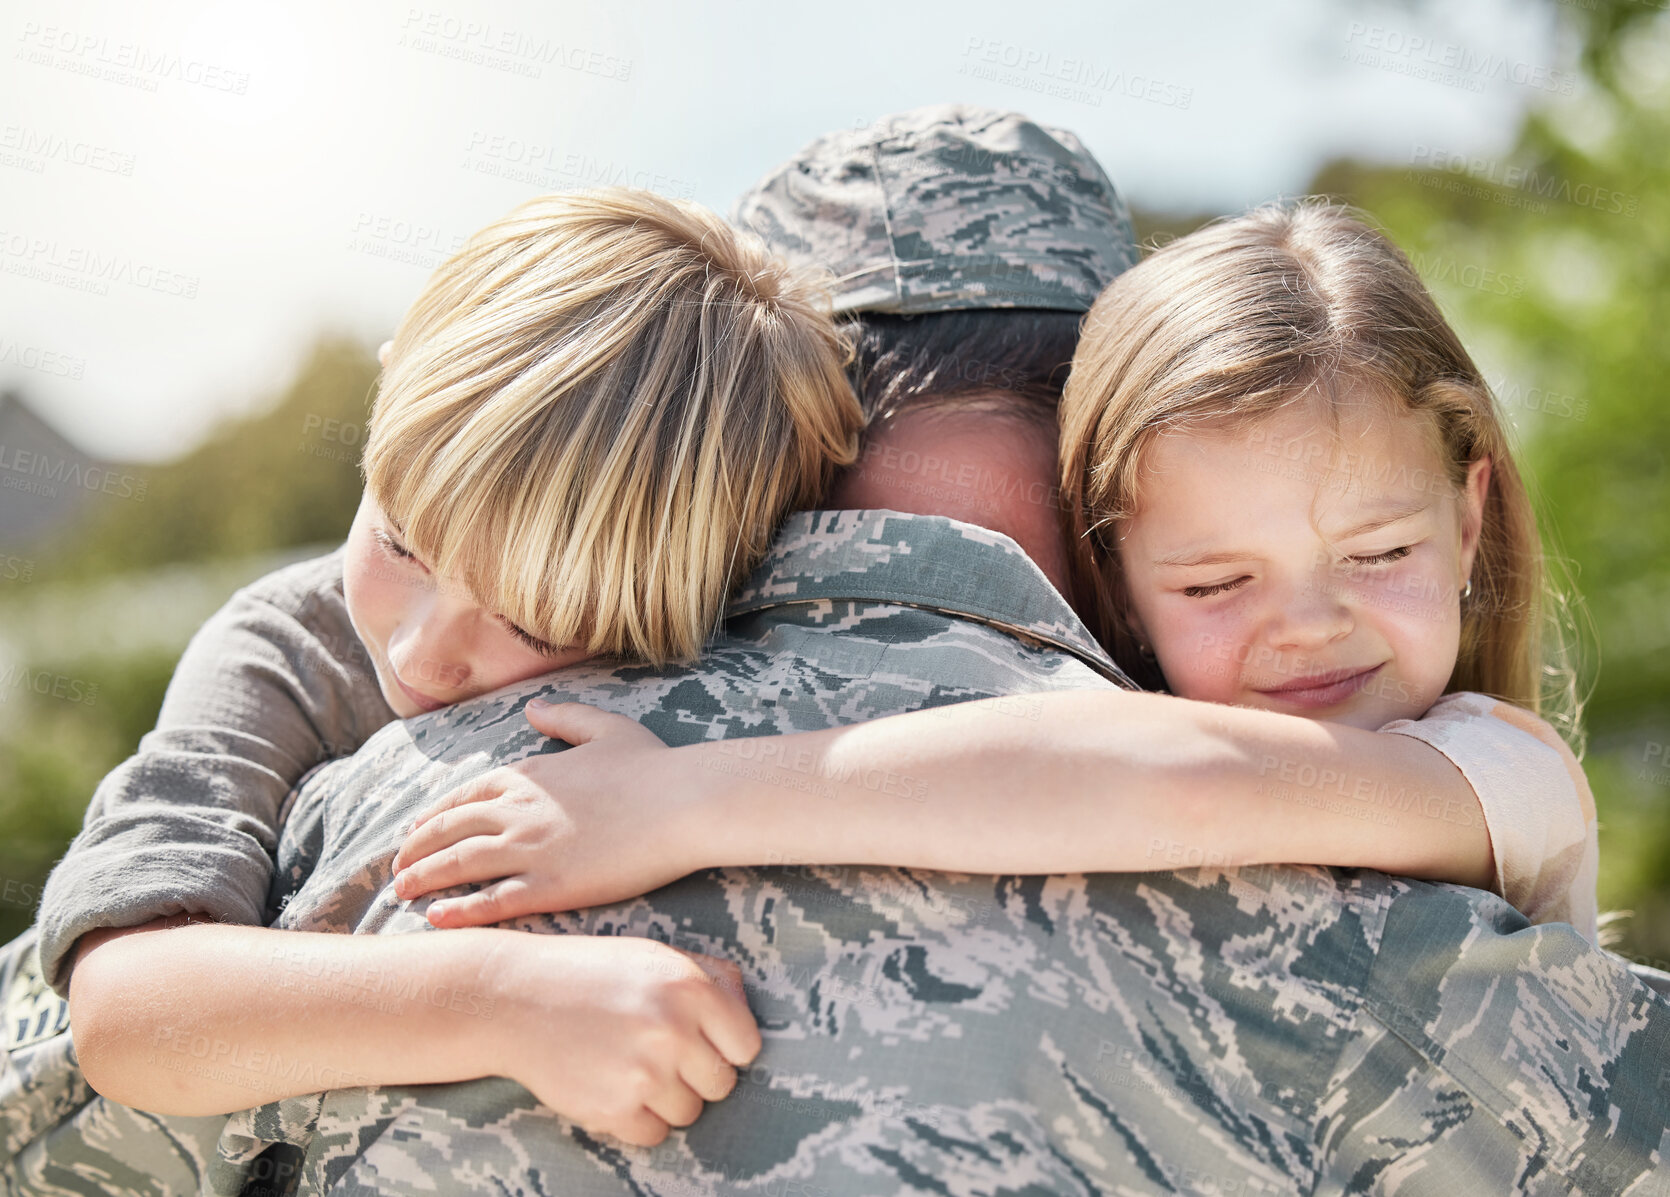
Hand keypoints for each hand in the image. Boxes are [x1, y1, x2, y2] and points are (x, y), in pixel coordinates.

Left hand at [392, 701, 715, 926]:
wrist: (683, 803)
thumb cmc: (653, 765)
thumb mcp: (606, 728)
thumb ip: (564, 718)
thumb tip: (531, 710)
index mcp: (528, 775)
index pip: (465, 796)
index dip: (435, 815)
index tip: (417, 830)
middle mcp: (519, 811)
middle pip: (450, 831)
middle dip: (417, 849)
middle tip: (397, 866)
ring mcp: (531, 850)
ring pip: (460, 866)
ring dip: (424, 879)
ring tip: (401, 892)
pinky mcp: (551, 887)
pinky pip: (492, 902)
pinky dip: (459, 911)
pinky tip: (436, 919)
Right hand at [485, 933, 761, 1146]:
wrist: (515, 998)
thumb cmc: (591, 974)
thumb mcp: (654, 956)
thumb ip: (711, 977)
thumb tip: (748, 1011)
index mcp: (690, 987)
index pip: (747, 1046)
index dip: (725, 1047)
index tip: (701, 1042)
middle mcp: (673, 1029)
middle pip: (722, 1085)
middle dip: (696, 1075)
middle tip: (658, 1054)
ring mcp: (643, 1072)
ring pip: (689, 1113)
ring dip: (666, 1099)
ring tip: (630, 1066)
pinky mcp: (613, 1108)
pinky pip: (654, 1135)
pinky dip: (637, 1120)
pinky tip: (612, 1086)